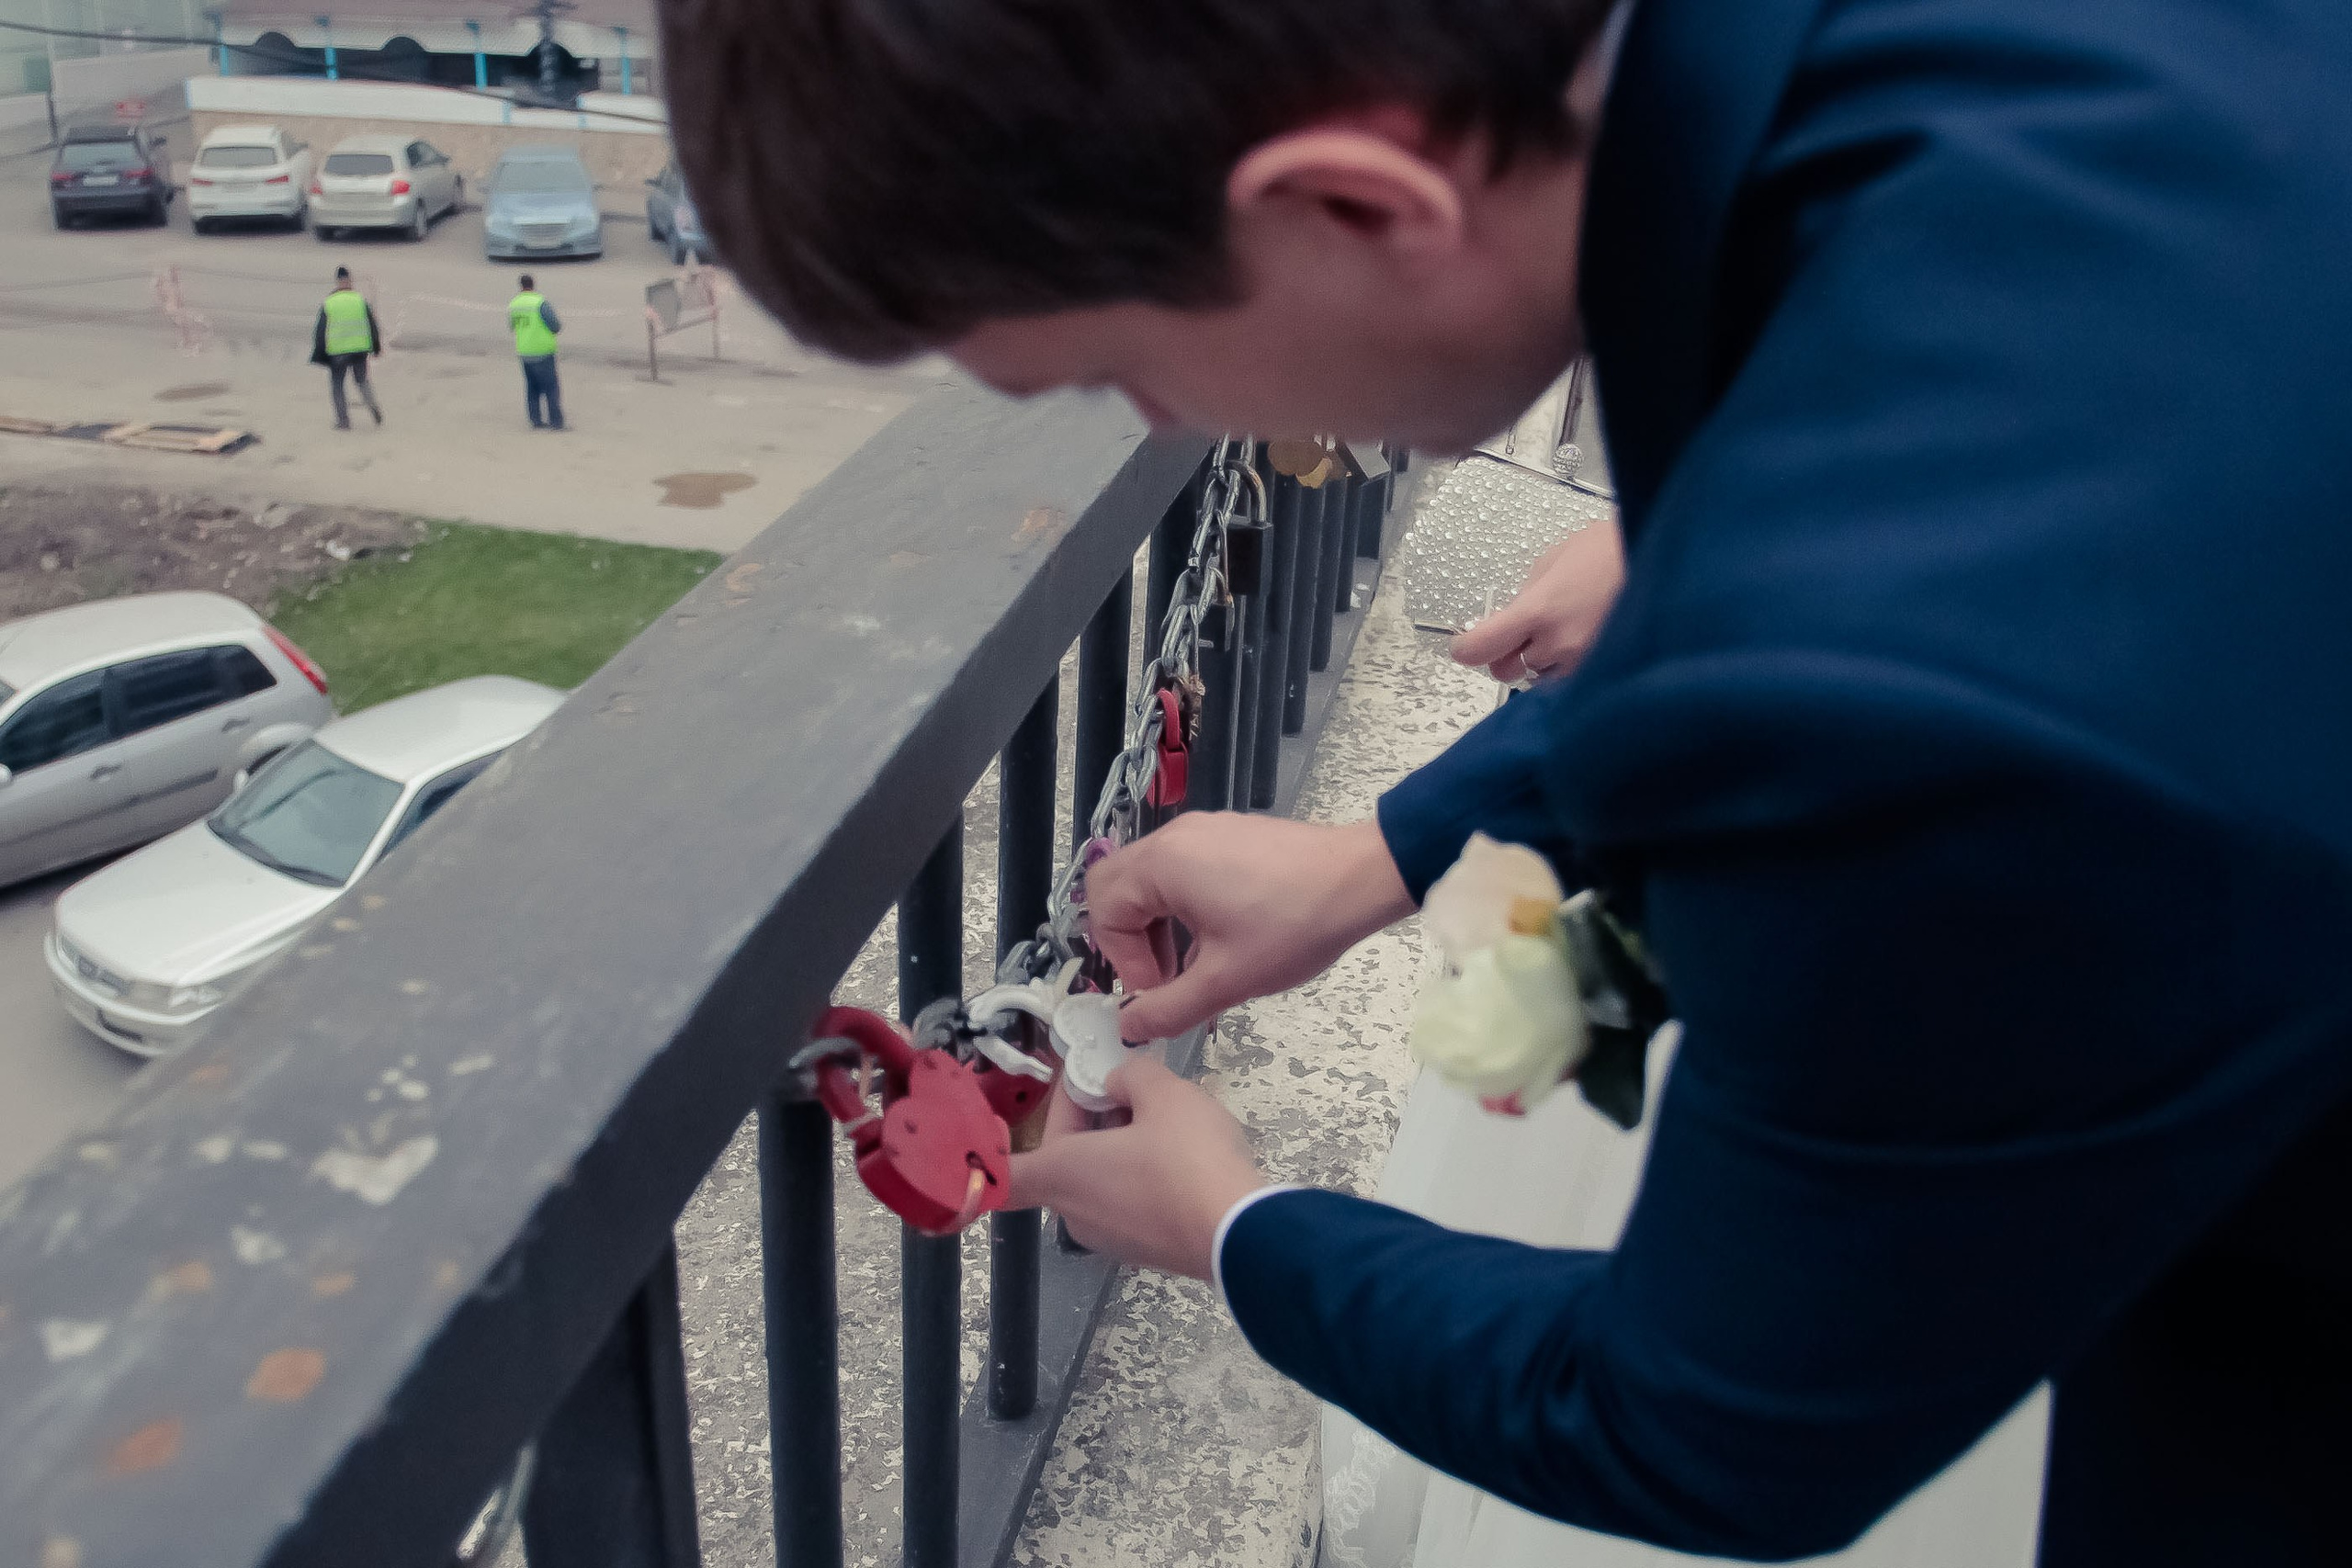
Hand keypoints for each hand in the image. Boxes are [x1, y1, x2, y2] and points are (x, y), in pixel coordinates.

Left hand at [1007, 1059, 1268, 1279]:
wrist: (1241, 1234)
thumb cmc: (1188, 1158)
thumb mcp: (1164, 1092)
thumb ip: (1132, 1076)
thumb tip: (1120, 1082)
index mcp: (1062, 1173)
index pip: (1002, 1175)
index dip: (990, 1149)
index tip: (1004, 1117)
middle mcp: (1074, 1213)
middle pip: (1060, 1159)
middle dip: (1088, 1115)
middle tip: (1121, 1079)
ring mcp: (1110, 1238)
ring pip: (1097, 1177)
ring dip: (1117, 1141)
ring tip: (1160, 1107)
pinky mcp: (1144, 1249)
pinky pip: (1126, 1199)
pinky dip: (1139, 1170)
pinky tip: (1179, 1146)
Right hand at [1088, 814, 1415, 1040]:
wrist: (1363, 878)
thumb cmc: (1295, 925)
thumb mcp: (1227, 980)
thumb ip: (1168, 1008)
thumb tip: (1129, 1027)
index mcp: (1162, 864)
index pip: (1104, 912)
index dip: (1123, 962)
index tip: (1159, 993)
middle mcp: (1174, 838)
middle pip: (1115, 888)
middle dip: (1128, 940)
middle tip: (1162, 978)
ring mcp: (1202, 831)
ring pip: (1149, 880)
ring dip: (1156, 927)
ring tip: (1193, 966)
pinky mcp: (1227, 835)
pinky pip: (1181, 870)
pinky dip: (1182, 908)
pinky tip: (1217, 940)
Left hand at [1449, 518, 1624, 683]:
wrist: (1668, 561)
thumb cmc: (1614, 549)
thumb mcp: (1556, 559)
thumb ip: (1527, 594)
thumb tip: (1511, 616)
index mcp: (1539, 610)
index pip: (1481, 647)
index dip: (1468, 648)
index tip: (1466, 645)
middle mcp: (1558, 644)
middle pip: (1509, 669)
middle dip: (1512, 653)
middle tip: (1528, 631)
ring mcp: (1584, 664)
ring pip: (1542, 676)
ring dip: (1546, 659)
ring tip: (1572, 626)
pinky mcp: (1605, 673)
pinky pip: (1573, 679)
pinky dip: (1572, 666)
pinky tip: (1588, 638)